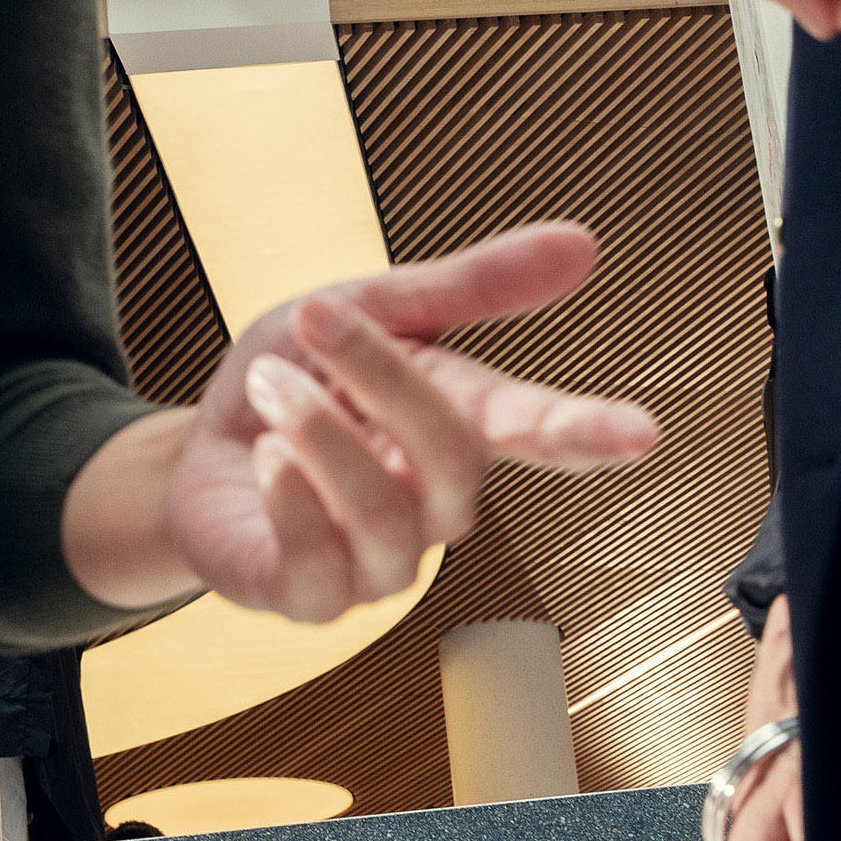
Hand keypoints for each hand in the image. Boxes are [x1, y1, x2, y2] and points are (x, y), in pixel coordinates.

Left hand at [153, 222, 659, 623]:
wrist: (200, 446)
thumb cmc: (297, 379)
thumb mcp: (372, 305)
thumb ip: (472, 285)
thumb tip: (583, 243)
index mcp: (461, 427)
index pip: (537, 432)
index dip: (586, 433)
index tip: (640, 431)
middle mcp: (435, 505)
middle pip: (450, 455)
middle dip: (381, 375)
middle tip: (318, 317)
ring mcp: (381, 562)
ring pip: (383, 511)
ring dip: (315, 431)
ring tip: (269, 386)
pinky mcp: (313, 598)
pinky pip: (318, 563)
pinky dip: (286, 496)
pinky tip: (261, 459)